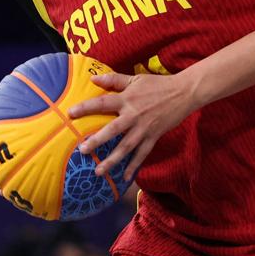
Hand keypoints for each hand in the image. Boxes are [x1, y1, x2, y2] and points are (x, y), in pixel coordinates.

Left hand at [69, 71, 197, 183]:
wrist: (183, 93)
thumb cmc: (158, 84)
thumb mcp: (136, 78)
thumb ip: (114, 79)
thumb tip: (93, 79)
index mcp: (127, 98)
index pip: (103, 103)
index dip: (86, 107)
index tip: (70, 113)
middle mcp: (134, 115)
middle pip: (112, 130)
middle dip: (97, 141)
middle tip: (82, 151)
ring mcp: (144, 128)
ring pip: (125, 147)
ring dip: (112, 160)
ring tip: (98, 171)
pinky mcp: (154, 137)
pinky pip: (142, 154)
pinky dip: (133, 166)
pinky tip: (125, 177)